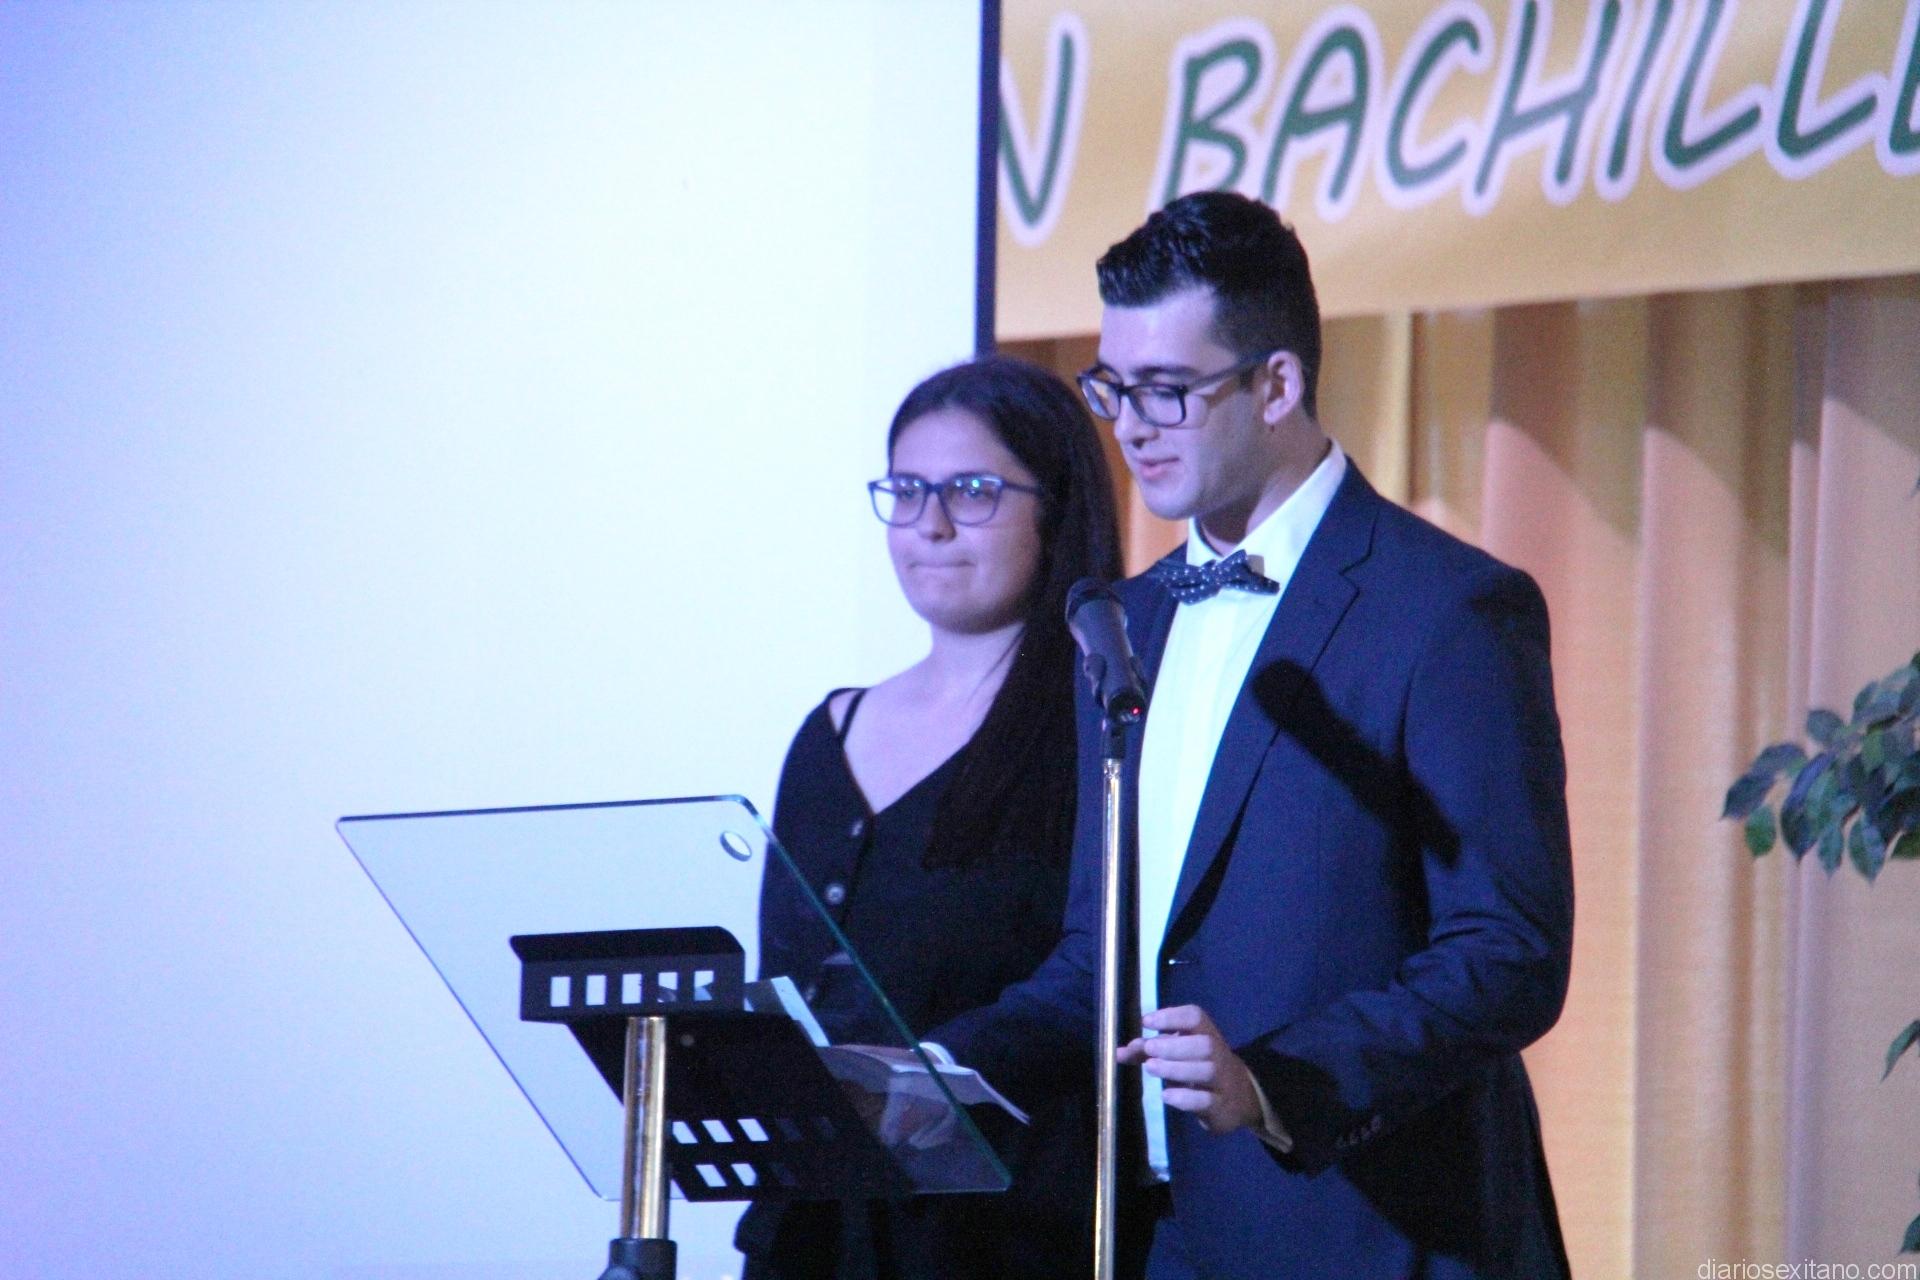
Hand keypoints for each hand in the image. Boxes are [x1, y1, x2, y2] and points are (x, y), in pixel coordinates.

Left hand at [1116, 1005, 1263, 1134]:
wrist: (1240, 1098)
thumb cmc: (1199, 1067)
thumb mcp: (1178, 1054)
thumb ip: (1149, 1051)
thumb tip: (1119, 1051)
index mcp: (1206, 1034)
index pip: (1195, 1016)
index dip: (1171, 1016)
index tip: (1146, 1022)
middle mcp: (1218, 1054)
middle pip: (1204, 1044)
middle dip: (1174, 1045)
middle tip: (1149, 1049)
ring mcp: (1222, 1081)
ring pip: (1206, 1070)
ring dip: (1176, 1068)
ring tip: (1151, 1068)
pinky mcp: (1220, 1107)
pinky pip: (1206, 1100)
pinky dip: (1185, 1098)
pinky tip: (1166, 1096)